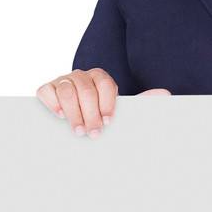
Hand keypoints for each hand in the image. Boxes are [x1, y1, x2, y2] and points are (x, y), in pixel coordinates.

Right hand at [36, 68, 171, 134]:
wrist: (80, 128)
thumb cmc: (102, 120)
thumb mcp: (123, 114)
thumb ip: (142, 103)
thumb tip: (165, 94)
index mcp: (101, 79)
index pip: (104, 83)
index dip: (107, 103)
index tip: (109, 122)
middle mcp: (82, 77)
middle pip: (85, 89)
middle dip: (90, 114)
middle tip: (93, 134)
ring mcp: (63, 82)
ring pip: (67, 90)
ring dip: (73, 113)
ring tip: (78, 132)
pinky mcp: (47, 90)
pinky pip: (46, 91)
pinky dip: (52, 102)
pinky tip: (58, 116)